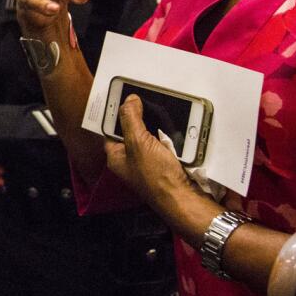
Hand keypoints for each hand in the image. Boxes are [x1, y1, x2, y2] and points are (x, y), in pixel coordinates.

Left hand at [107, 95, 201, 223]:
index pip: (111, 130)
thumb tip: (129, 100)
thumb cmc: (157, 177)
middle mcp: (130, 161)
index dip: (117, 114)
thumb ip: (131, 119)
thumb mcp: (138, 142)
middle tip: (148, 103)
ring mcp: (148, 163)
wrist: (184, 198)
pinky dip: (170, 138)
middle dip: (142, 119)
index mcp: (116, 157)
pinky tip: (175, 131)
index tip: (125, 97)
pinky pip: (165, 145)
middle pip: (132, 132)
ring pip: (151, 137)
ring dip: (158, 128)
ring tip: (164, 115)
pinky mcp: (165, 164)